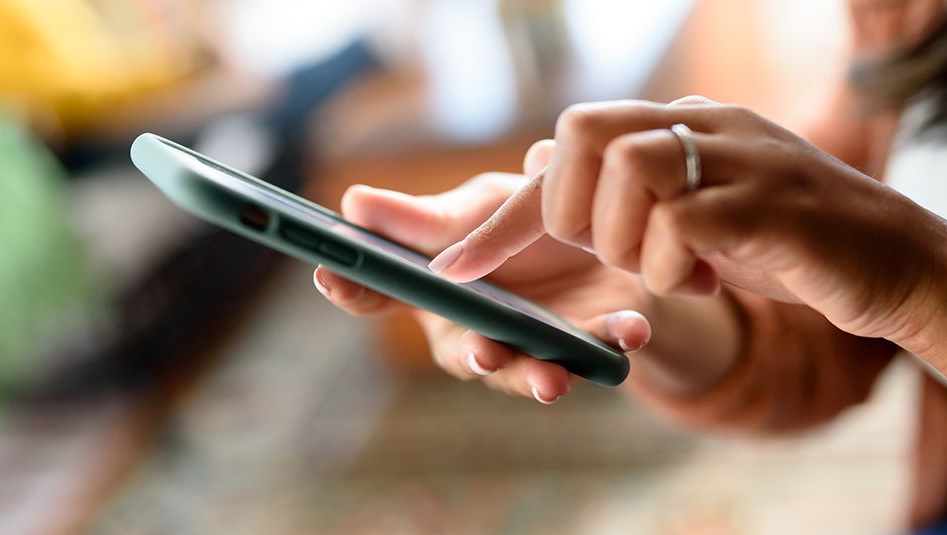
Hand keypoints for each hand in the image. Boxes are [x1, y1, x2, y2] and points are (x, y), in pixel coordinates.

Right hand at [313, 148, 654, 402]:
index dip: (354, 288)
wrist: (609, 233)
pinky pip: (600, 351)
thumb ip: (427, 219)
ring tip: (552, 379)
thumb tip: (352, 202)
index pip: (384, 293)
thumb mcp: (480, 209)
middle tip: (481, 354)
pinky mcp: (592, 344)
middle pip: (463, 352)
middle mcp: (482, 329)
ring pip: (531, 370)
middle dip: (473, 356)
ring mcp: (536, 344)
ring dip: (540, 376)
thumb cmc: (527, 224)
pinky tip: (629, 330)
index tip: (330, 276)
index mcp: (441, 293)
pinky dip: (614, 342)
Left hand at [428, 97, 946, 371]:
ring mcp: (740, 154)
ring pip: (630, 169)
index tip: (454, 269)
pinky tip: (703, 279)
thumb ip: (621, 188)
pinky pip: (681, 221)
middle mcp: (704, 124)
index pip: (569, 143)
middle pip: (585, 134)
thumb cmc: (780, 241)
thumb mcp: (690, 213)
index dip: (506, 214)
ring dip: (629, 242)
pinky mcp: (771, 201)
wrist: (891, 260)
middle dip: (576, 215)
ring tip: (673, 269)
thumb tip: (542, 156)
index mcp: (678, 125)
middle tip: (619, 253)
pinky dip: (670, 265)